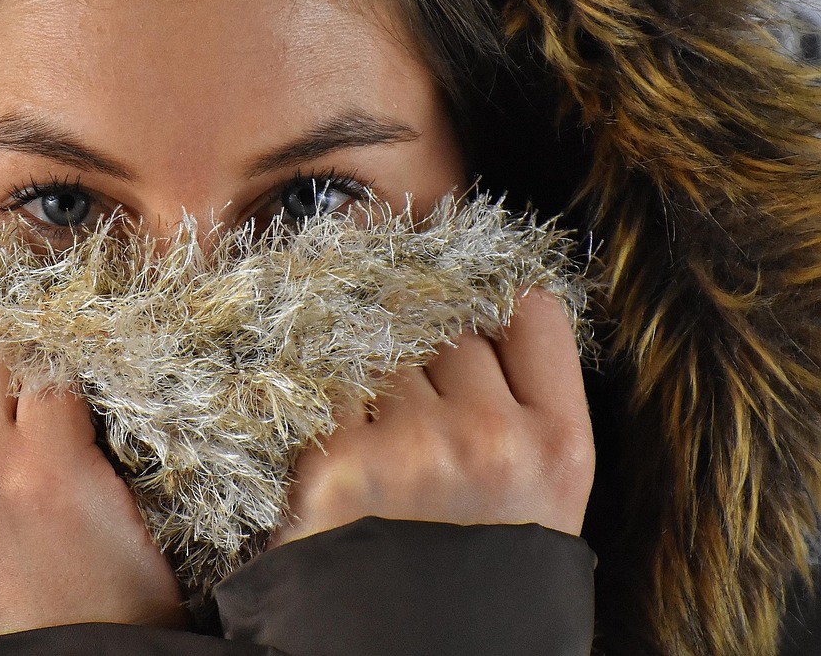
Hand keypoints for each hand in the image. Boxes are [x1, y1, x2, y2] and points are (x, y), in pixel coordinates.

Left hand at [271, 288, 593, 545]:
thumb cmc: (485, 579)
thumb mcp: (541, 502)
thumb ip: (524, 413)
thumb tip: (475, 320)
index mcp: (560, 447)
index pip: (531, 311)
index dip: (495, 306)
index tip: (472, 319)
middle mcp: (492, 438)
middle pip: (448, 326)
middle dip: (425, 345)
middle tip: (408, 382)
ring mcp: (414, 450)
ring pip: (384, 350)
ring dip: (372, 370)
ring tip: (372, 418)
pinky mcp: (338, 467)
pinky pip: (328, 389)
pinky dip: (324, 400)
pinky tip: (333, 431)